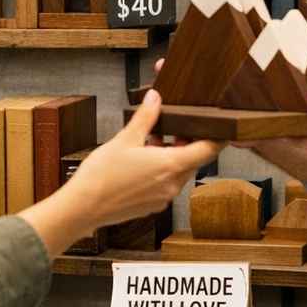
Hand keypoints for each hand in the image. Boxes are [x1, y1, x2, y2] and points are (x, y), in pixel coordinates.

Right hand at [18, 90, 224, 256]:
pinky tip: (143, 158)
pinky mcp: (152, 205)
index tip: (224, 127)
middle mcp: (172, 185)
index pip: (209, 150)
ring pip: (178, 171)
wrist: (83, 208)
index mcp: (172, 166)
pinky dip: (161, 169)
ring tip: (153, 139)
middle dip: (187, 141)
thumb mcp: (125, 139)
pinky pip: (165, 183)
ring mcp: (163, 197)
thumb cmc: (102, 177)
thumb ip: (145, 118)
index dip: (219, 137)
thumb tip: (155, 98)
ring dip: (171, 154)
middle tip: (178, 124)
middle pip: (193, 159)